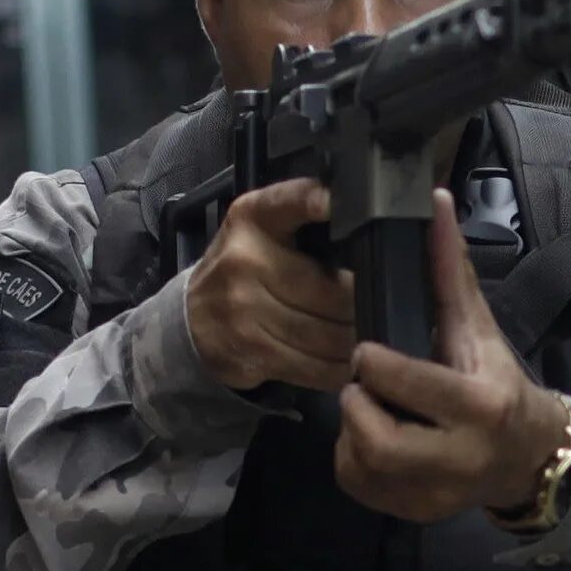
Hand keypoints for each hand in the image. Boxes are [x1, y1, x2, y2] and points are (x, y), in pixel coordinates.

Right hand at [185, 178, 355, 390]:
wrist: (189, 319)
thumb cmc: (244, 269)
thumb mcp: (264, 230)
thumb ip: (305, 222)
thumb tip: (372, 238)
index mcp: (254, 218)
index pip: (288, 202)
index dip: (314, 201)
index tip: (337, 203)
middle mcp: (245, 259)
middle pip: (330, 292)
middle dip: (363, 307)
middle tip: (380, 310)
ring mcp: (243, 308)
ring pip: (327, 334)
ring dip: (356, 342)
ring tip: (369, 338)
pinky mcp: (250, 350)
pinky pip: (314, 367)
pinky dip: (339, 369)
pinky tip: (348, 363)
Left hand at [334, 190, 567, 523]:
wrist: (530, 457)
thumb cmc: (499, 383)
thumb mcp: (478, 329)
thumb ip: (449, 272)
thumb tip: (433, 202)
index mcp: (481, 405)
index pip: (405, 383)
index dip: (374, 364)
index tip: (368, 352)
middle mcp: (463, 456)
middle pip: (377, 437)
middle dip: (358, 405)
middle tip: (362, 387)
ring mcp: (438, 492)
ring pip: (362, 463)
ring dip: (352, 430)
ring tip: (372, 408)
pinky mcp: (417, 513)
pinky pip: (359, 484)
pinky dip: (355, 459)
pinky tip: (375, 439)